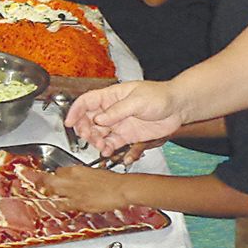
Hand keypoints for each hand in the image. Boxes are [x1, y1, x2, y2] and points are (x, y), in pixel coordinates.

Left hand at [44, 166, 130, 213]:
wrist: (121, 189)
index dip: (54, 175)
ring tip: (47, 196)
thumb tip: (73, 178)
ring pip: (54, 193)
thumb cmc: (111, 180)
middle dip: (41, 183)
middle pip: (49, 180)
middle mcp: (72, 180)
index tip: (50, 177)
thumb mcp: (93, 172)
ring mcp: (75, 193)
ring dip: (50, 195)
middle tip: (37, 185)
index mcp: (76, 170)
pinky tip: (60, 206)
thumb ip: (80, 175)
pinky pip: (65, 205)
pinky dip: (61, 205)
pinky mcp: (80, 204)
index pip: (57, 171)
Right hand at [66, 81, 184, 154]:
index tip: (69, 122)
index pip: (86, 102)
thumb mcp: (137, 101)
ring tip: (100, 146)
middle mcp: (112, 110)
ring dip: (95, 140)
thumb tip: (99, 119)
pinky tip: (106, 151)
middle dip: (85, 129)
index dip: (75, 111)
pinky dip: (106, 148)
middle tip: (88, 137)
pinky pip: (112, 143)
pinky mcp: (127, 135)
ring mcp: (119, 123)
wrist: (178, 107)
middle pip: (89, 119)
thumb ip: (117, 111)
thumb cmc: (159, 96)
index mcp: (111, 96)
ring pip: (99, 133)